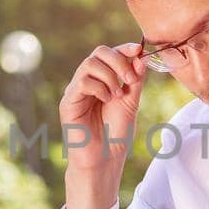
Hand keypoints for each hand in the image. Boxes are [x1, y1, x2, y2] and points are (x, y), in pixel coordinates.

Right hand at [58, 43, 145, 208]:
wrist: (104, 159)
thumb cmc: (116, 134)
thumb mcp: (131, 102)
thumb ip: (134, 80)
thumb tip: (140, 56)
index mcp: (102, 80)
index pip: (110, 54)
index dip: (124, 48)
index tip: (139, 50)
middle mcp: (87, 82)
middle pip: (98, 52)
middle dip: (118, 60)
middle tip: (130, 79)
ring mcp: (76, 91)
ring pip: (89, 63)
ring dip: (109, 76)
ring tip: (117, 95)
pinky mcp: (68, 103)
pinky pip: (82, 82)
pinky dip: (99, 87)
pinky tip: (106, 100)